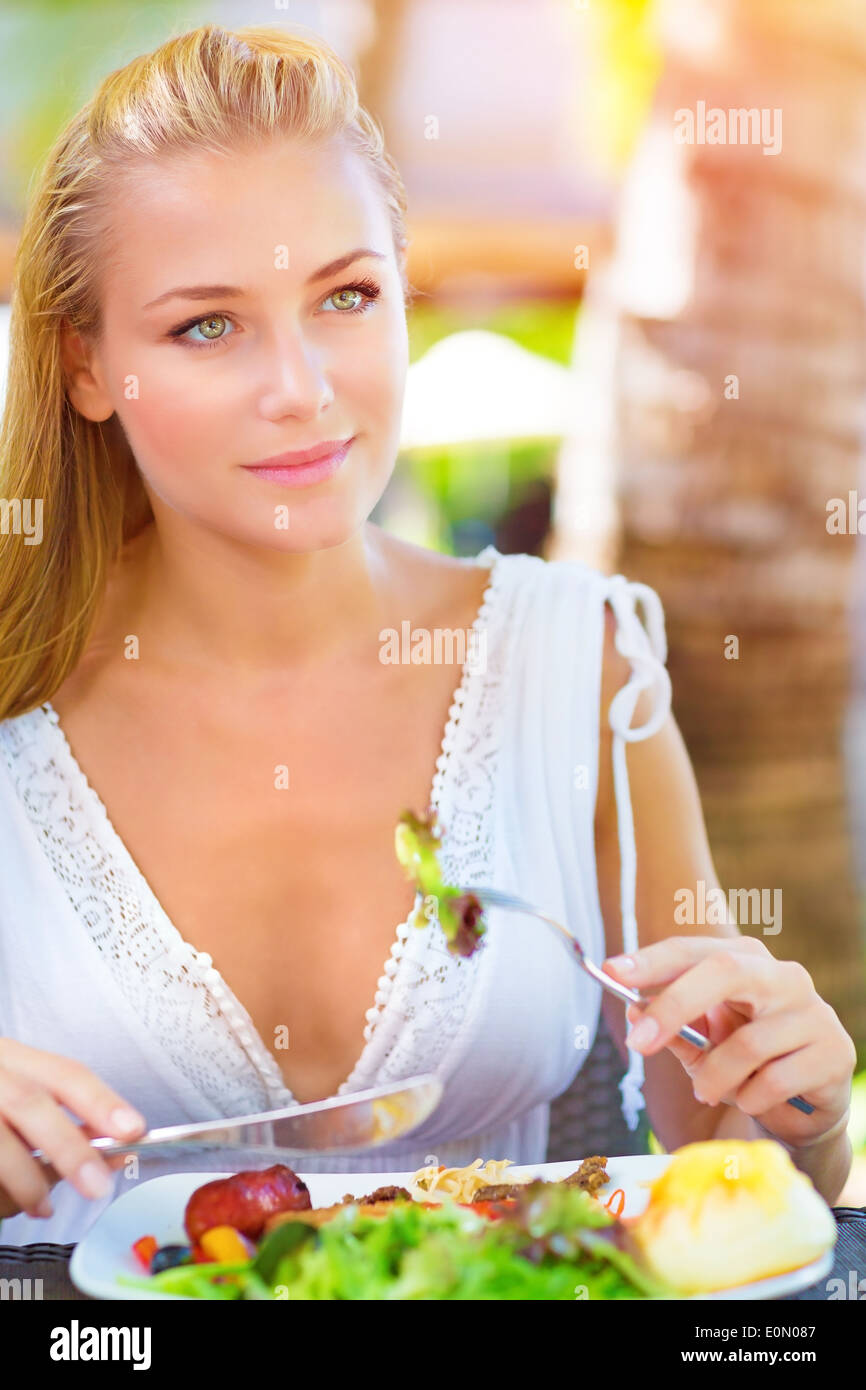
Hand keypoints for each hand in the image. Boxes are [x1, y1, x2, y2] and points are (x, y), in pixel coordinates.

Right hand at [0, 1039, 146, 1220]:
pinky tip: (9, 1204)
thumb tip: (117, 1151)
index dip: (100, 1101)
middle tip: (97, 1185)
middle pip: (28, 1102)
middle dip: (68, 1146)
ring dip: (26, 1179)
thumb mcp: (21, 1105)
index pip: (63, 1072)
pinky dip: (1, 1193)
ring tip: (43, 1206)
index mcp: (10, 1056)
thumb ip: (64, 1126)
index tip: (132, 1129)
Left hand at [603, 935, 856, 1148]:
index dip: (653, 959)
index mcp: (747, 961)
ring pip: (747, 1043)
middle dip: (675, 1004)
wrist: (803, 1108)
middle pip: (726, 970)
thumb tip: (633, 1013)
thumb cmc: (746, 1064)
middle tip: (638, 1043)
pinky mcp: (834, 1053)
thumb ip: (671, 1026)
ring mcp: (814, 1012)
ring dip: (714, 1077)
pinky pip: (775, 1081)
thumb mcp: (702, 1044)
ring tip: (706, 1091)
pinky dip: (749, 1099)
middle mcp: (783, 976)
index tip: (612, 972)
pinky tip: (751, 1100)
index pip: (695, 950)